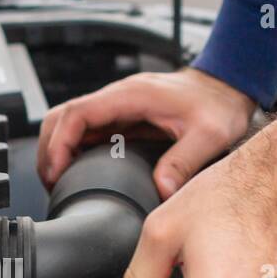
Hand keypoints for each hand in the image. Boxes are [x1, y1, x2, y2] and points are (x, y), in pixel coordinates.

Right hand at [37, 67, 256, 198]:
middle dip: (48, 149)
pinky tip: (77, 172)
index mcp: (132, 96)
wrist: (228, 87)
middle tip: (51, 182)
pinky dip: (73, 150)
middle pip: (62, 116)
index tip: (55, 171)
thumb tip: (160, 190)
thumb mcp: (209, 134)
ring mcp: (118, 107)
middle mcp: (119, 98)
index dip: (59, 143)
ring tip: (58, 181)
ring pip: (69, 123)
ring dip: (57, 149)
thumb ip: (184, 161)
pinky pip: (86, 131)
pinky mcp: (122, 117)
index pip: (77, 113)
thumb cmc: (219, 103)